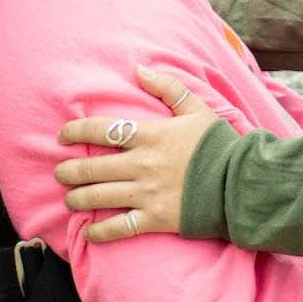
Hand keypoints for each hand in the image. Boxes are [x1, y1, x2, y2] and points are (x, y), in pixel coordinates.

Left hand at [55, 67, 216, 241]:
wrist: (242, 183)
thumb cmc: (220, 145)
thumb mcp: (197, 109)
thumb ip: (168, 88)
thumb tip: (140, 69)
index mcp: (151, 135)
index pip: (102, 130)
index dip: (76, 131)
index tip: (62, 136)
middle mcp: (143, 164)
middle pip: (93, 166)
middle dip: (69, 170)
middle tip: (60, 172)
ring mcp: (147, 193)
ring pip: (99, 196)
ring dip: (77, 197)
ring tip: (69, 197)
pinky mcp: (156, 219)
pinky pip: (119, 228)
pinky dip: (100, 231)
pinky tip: (88, 231)